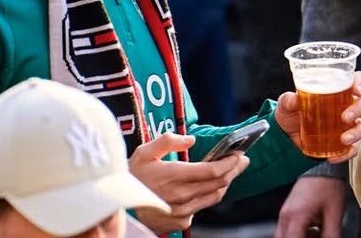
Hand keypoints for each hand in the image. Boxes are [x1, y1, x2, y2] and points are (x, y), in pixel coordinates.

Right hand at [129, 133, 249, 232]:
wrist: (118, 206)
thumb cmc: (131, 177)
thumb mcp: (144, 152)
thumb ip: (168, 141)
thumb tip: (190, 139)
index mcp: (174, 176)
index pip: (213, 170)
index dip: (230, 162)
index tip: (239, 154)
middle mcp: (180, 195)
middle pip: (219, 183)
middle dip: (234, 170)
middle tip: (242, 160)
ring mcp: (181, 211)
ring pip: (214, 196)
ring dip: (225, 183)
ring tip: (230, 171)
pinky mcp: (179, 220)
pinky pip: (201, 207)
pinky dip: (208, 196)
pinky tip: (207, 186)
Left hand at [275, 72, 360, 163]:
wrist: (285, 138)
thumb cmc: (291, 114)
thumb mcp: (285, 105)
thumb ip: (288, 100)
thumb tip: (295, 99)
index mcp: (338, 90)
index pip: (358, 80)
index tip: (356, 90)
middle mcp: (347, 106)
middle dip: (359, 109)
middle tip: (345, 117)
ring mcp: (348, 126)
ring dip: (357, 132)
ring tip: (344, 139)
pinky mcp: (343, 144)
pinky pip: (353, 149)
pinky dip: (346, 154)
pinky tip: (333, 157)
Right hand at [276, 176, 346, 237]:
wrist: (323, 164)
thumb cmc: (328, 182)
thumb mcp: (334, 212)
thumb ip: (331, 234)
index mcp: (296, 216)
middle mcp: (286, 214)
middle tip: (315, 236)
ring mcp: (285, 211)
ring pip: (284, 235)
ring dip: (298, 237)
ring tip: (315, 234)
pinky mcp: (288, 209)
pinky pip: (287, 227)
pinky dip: (297, 232)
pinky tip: (312, 229)